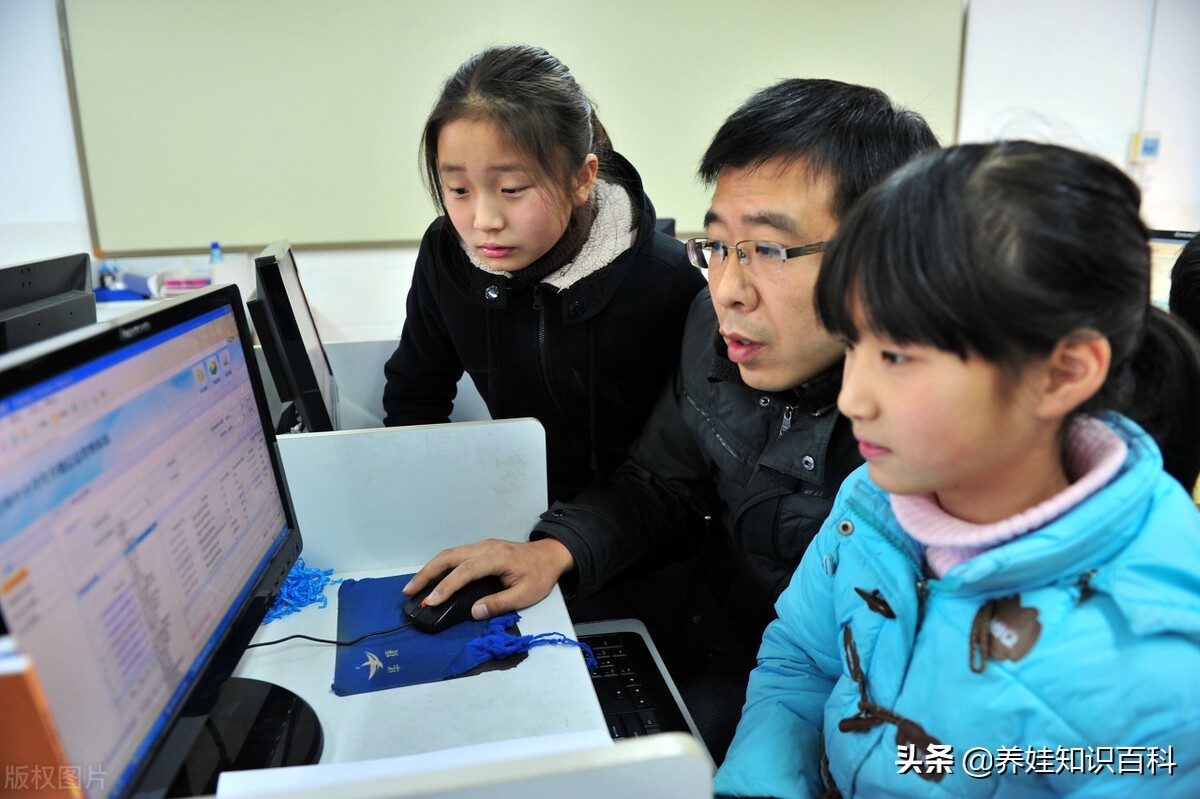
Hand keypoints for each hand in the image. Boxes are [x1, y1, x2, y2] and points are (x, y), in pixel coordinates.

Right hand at [401, 538, 574, 620]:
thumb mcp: (526, 594)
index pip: (465, 571)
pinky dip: (440, 566)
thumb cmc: (540, 574)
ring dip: (430, 569)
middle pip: (449, 557)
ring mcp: (482, 546)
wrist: (549, 555)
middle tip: (410, 591)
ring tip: (414, 586)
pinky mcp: (481, 549)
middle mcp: (485, 548)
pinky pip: (455, 555)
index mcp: (496, 557)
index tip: (431, 600)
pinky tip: (432, 577)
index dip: (446, 586)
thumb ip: (500, 603)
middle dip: (427, 573)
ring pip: (449, 554)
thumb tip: (476, 611)